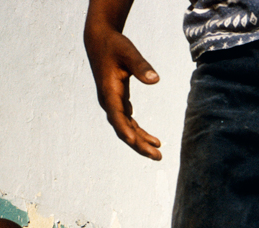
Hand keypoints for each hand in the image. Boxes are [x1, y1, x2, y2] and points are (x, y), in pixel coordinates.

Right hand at [83, 21, 161, 159]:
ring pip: (126, 127)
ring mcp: (112, 102)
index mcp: (109, 92)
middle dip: (139, 144)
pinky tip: (153, 139)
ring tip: (158, 152)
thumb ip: (141, 66)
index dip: (126, 131)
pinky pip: (128, 121)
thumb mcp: (129, 52)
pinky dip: (139, 131)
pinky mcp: (117, 100)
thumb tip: (155, 80)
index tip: (136, 143)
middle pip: (123, 128)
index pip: (117, 116)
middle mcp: (109, 101)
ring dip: (141, 141)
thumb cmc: (114, 45)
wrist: (99, 40)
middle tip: (158, 157)